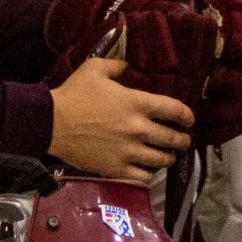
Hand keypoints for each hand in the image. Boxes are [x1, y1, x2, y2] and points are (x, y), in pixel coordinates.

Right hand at [48, 56, 191, 181]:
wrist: (51, 123)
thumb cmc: (74, 94)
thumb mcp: (95, 69)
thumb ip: (116, 65)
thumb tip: (127, 65)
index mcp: (137, 103)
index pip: (174, 110)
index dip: (187, 115)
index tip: (189, 120)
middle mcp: (138, 129)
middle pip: (172, 138)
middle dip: (182, 140)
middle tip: (183, 140)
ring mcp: (129, 151)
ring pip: (161, 160)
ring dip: (168, 158)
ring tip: (168, 157)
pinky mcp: (116, 168)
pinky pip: (143, 176)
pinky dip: (149, 173)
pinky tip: (147, 169)